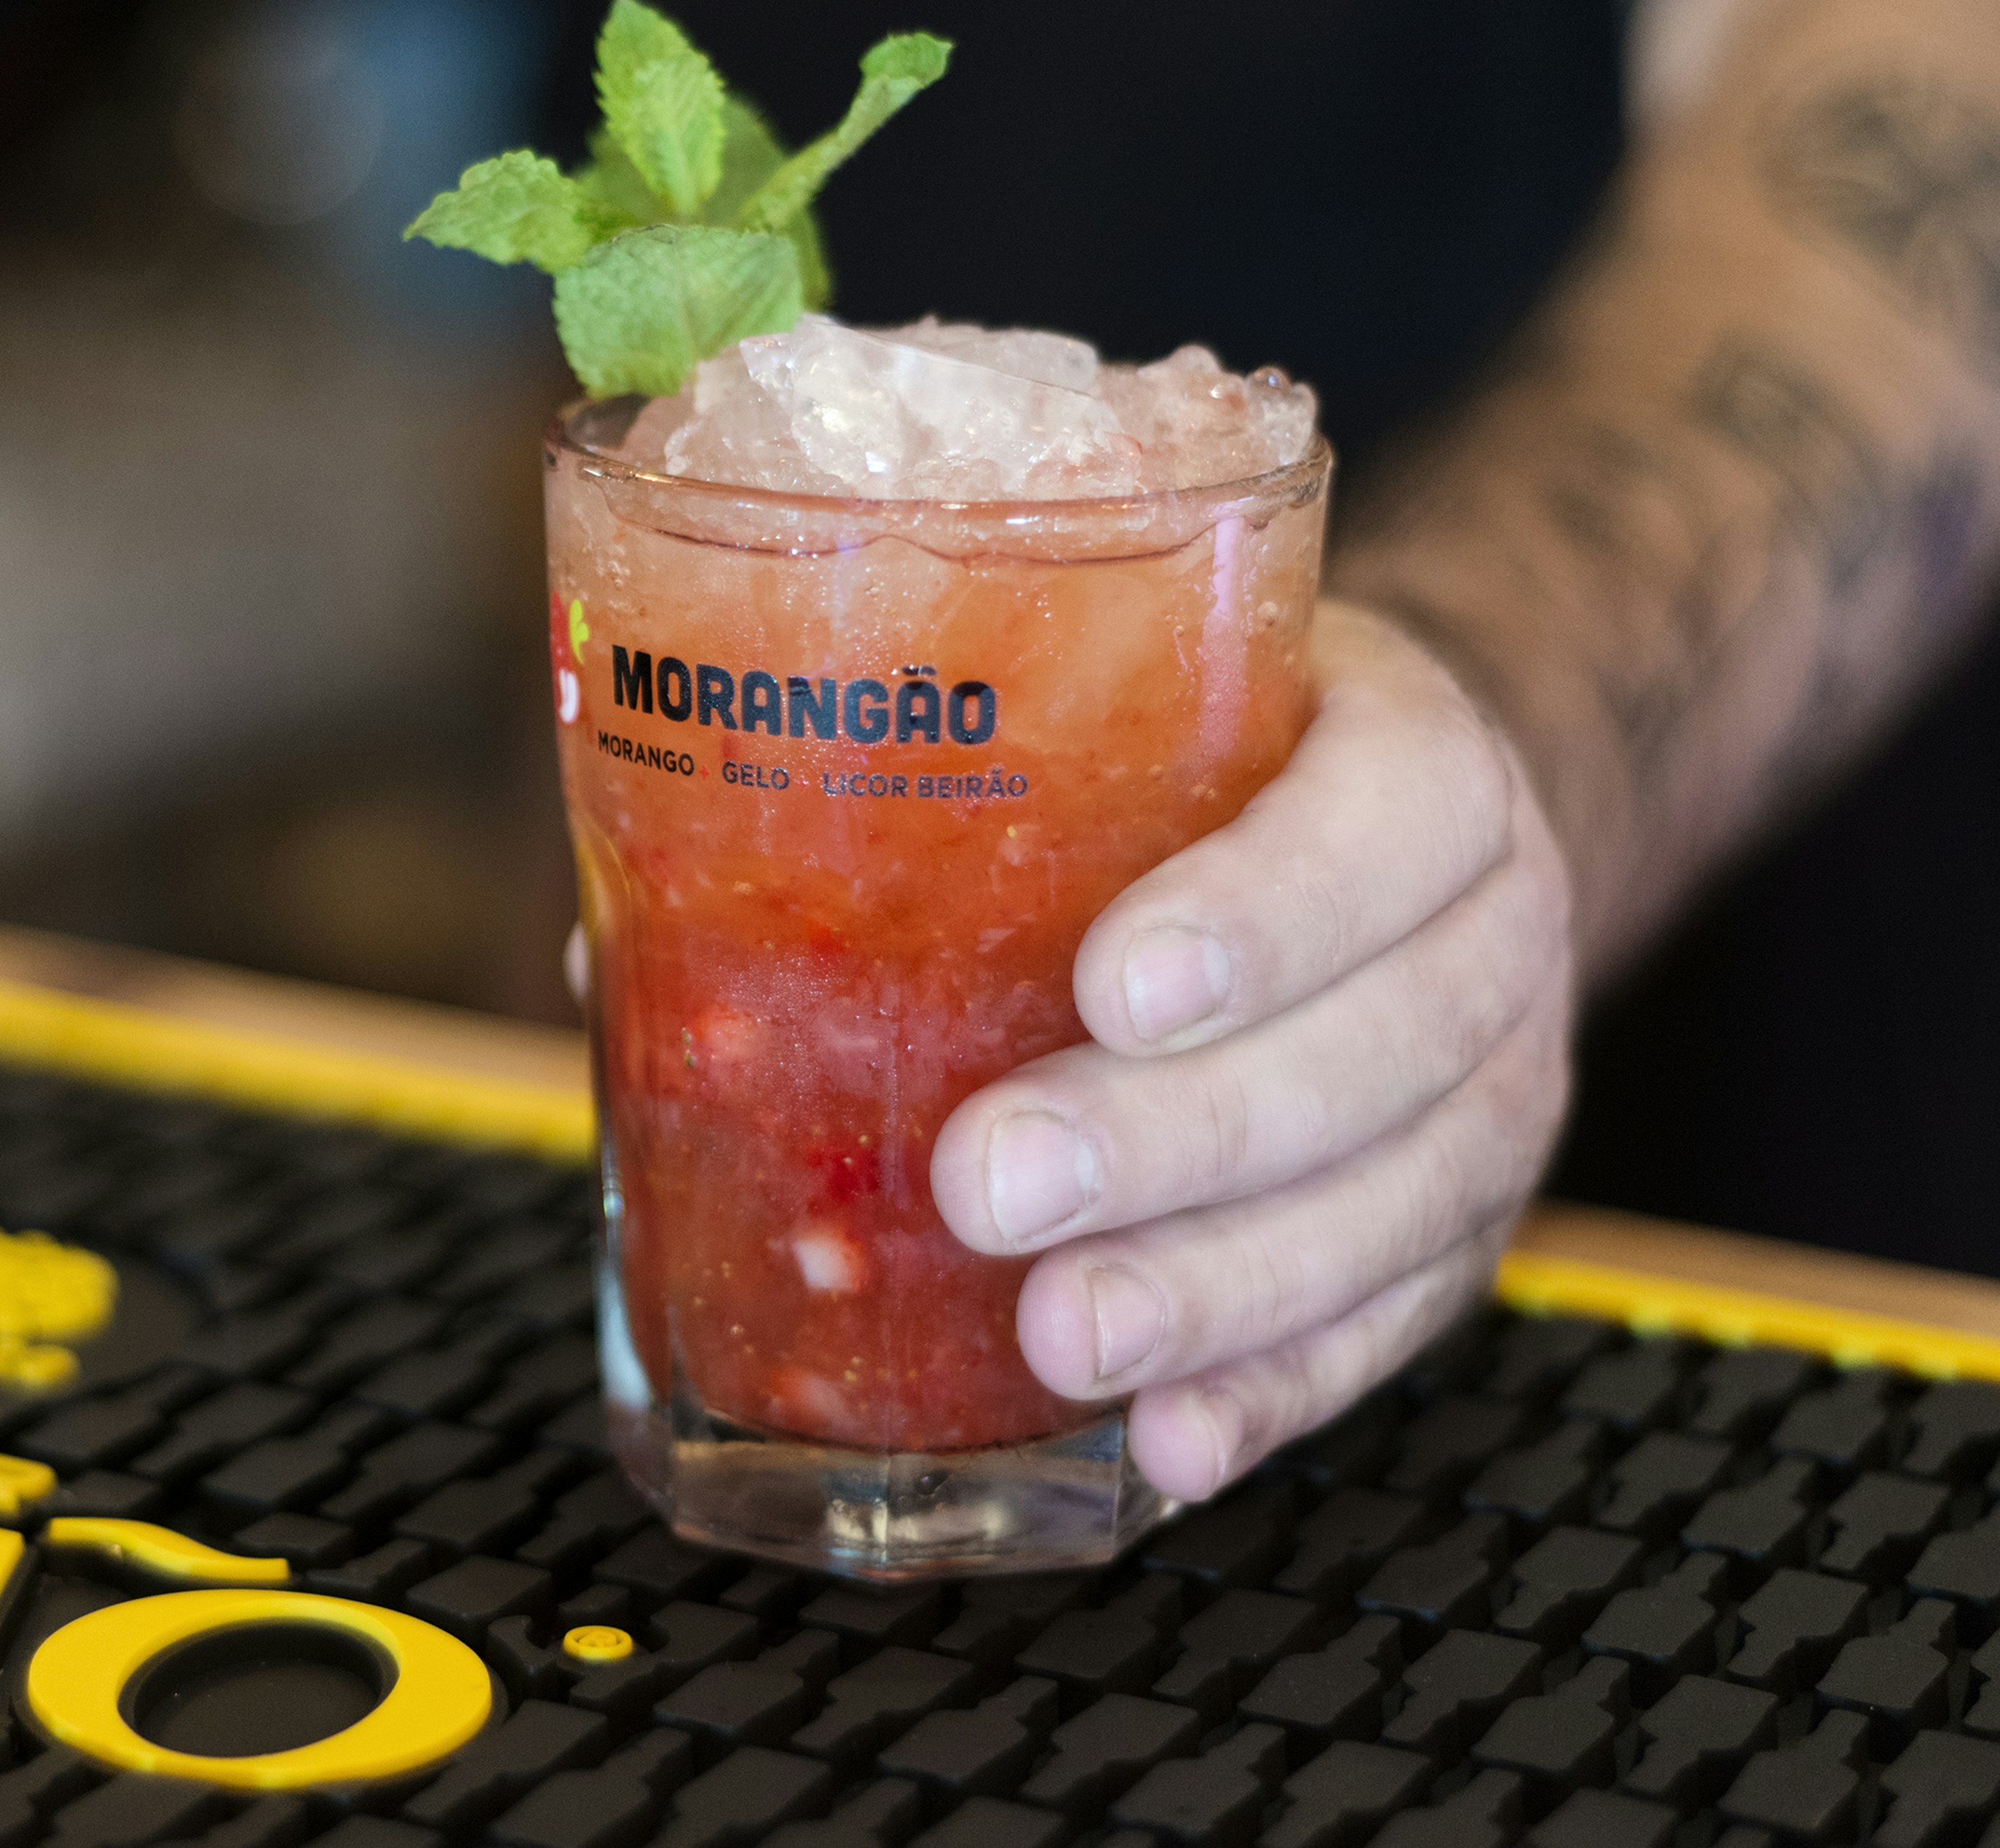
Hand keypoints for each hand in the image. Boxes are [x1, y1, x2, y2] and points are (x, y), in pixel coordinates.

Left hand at [927, 602, 1574, 1500]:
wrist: (1407, 827)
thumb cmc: (1225, 759)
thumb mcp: (1141, 701)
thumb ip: (965, 780)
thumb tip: (642, 920)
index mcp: (1420, 766)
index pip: (1382, 824)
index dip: (1261, 916)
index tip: (1113, 986)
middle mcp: (1490, 932)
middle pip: (1375, 1049)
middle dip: (1178, 1135)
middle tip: (999, 1182)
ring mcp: (1494, 1096)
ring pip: (1394, 1207)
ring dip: (1216, 1289)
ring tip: (1064, 1332)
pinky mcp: (1461, 1232)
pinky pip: (1385, 1326)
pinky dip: (1272, 1390)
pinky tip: (1167, 1436)